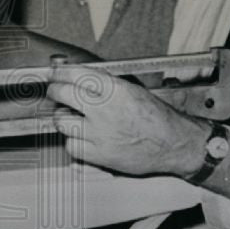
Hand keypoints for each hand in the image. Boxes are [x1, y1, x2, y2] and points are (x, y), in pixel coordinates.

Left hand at [46, 65, 208, 177]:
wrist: (174, 144)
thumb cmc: (158, 118)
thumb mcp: (133, 90)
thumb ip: (106, 84)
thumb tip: (79, 78)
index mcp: (115, 90)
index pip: (75, 75)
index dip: (59, 73)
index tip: (54, 75)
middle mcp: (105, 110)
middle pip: (62, 94)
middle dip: (55, 91)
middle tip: (55, 92)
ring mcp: (100, 133)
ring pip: (62, 121)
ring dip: (63, 117)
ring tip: (70, 116)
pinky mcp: (99, 155)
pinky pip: (71, 146)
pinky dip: (73, 141)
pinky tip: (81, 137)